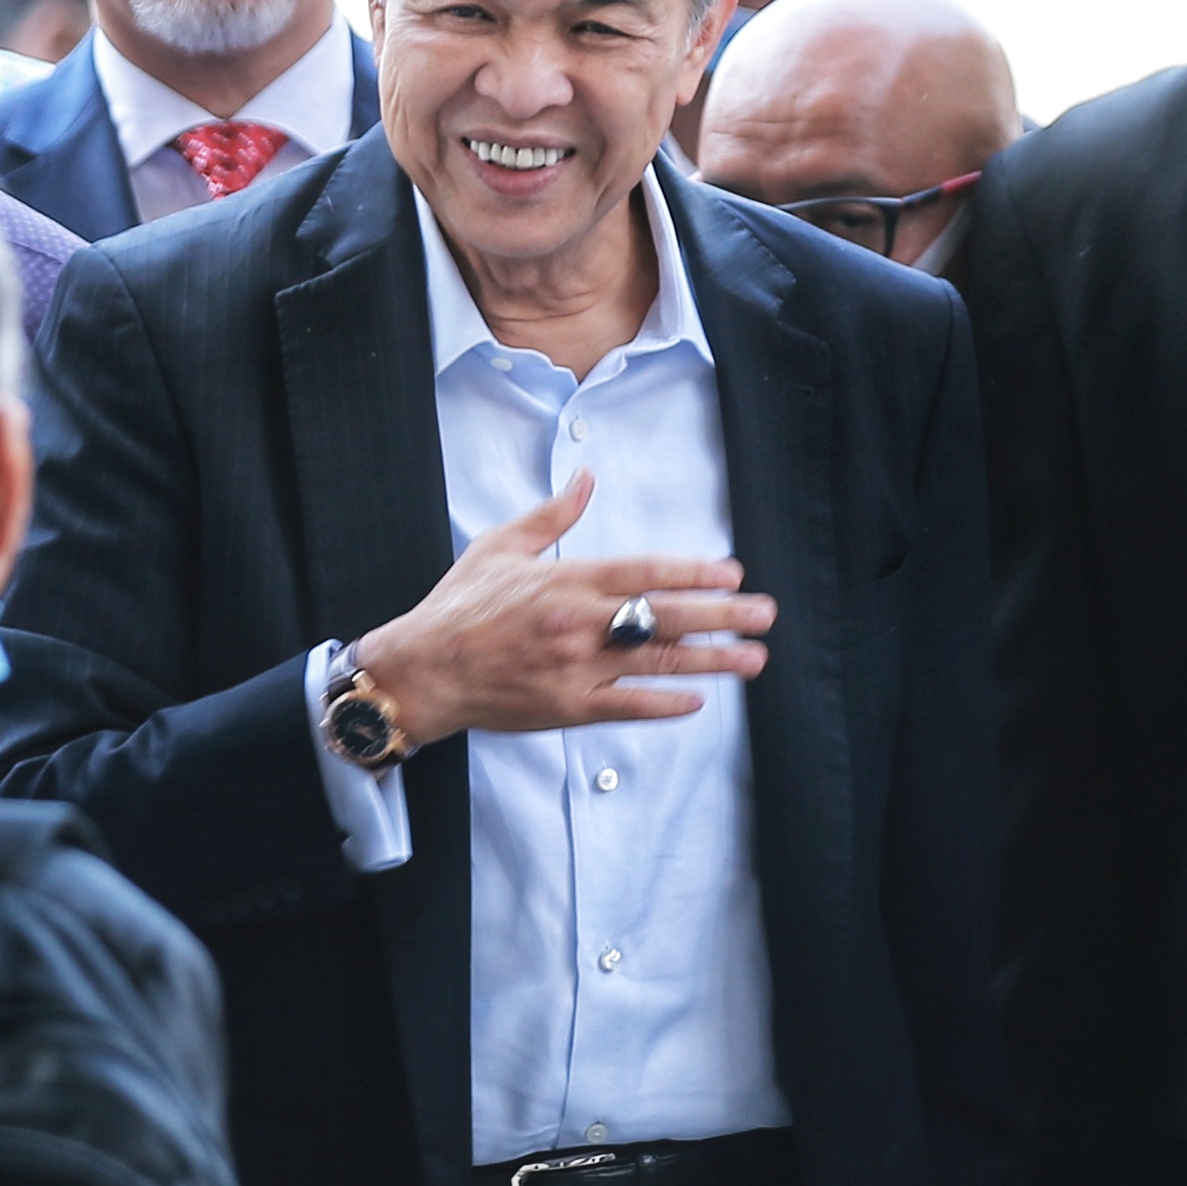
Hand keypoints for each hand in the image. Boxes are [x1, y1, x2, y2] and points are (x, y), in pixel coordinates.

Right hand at [354, 472, 773, 744]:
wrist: (423, 670)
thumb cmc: (458, 607)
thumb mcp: (501, 546)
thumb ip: (552, 514)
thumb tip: (586, 477)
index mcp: (566, 580)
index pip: (643, 572)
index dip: (692, 572)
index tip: (732, 573)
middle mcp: (578, 623)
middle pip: (665, 617)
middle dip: (722, 616)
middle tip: (763, 615)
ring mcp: (576, 668)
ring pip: (657, 663)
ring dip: (711, 661)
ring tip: (752, 659)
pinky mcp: (568, 707)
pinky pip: (629, 707)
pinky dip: (666, 704)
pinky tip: (698, 699)